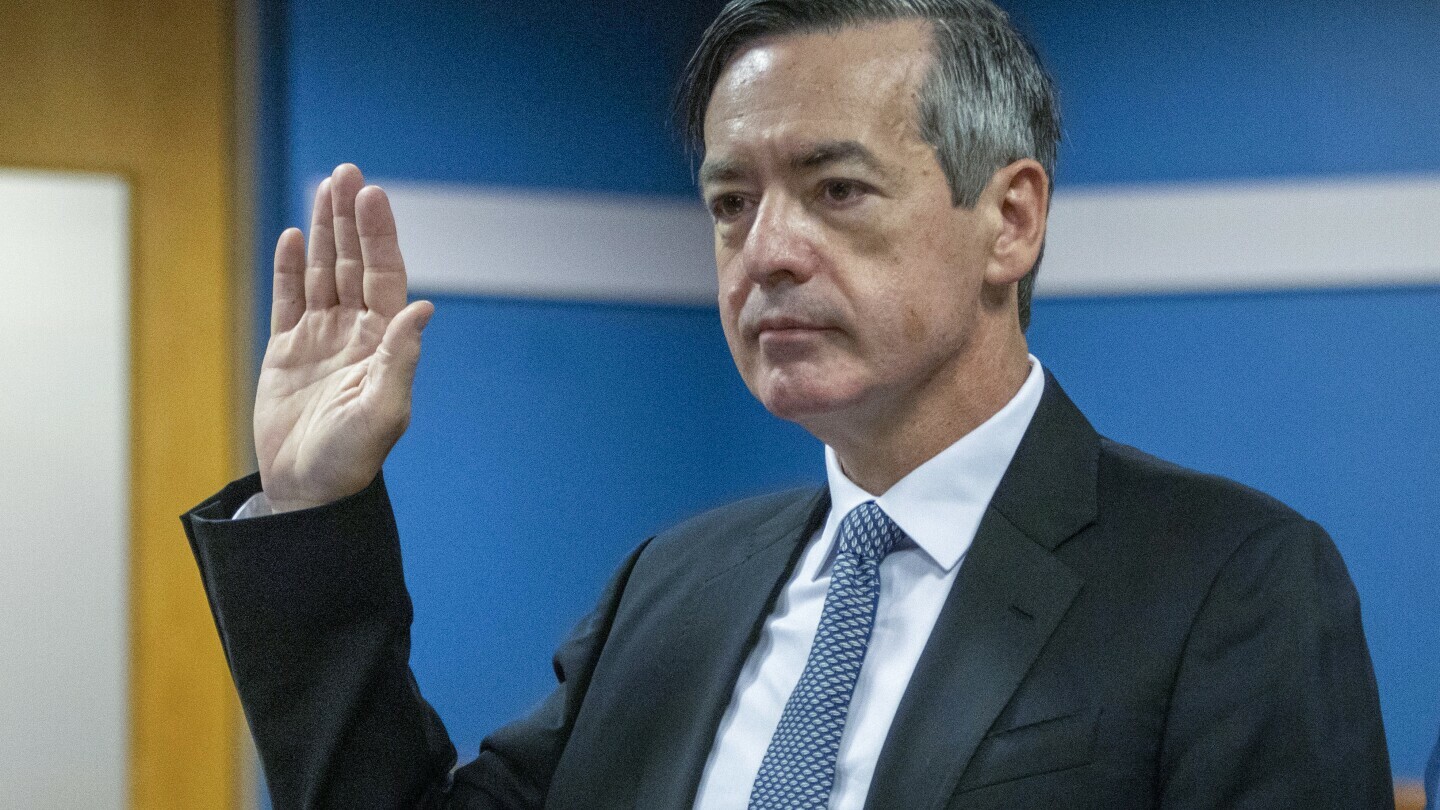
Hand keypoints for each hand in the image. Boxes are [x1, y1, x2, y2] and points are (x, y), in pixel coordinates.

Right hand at [254, 164, 433, 512]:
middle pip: (353, 263)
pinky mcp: (286, 352)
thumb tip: (425, 306)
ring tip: (325, 187)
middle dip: (350, 218)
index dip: (378, 235)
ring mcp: (320, 339)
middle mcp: (355, 333)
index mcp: (382, 342)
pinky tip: (290, 238)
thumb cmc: (351, 459)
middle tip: (348, 171)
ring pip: (322, 273)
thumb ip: (400, 358)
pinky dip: (289, 269)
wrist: (308, 491)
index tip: (372, 194)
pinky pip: (287, 300)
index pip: (383, 275)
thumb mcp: (382, 410)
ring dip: (322, 231)